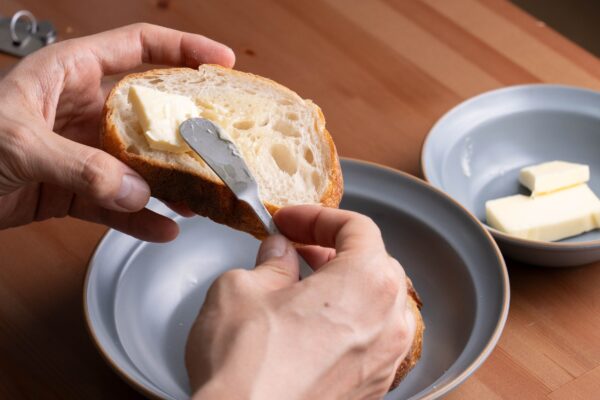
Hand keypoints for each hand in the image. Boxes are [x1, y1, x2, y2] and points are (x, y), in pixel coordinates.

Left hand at [0, 24, 233, 240]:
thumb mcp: (17, 143)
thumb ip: (79, 165)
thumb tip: (135, 190)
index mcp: (69, 73)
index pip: (138, 47)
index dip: (184, 49)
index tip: (222, 63)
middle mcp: (82, 109)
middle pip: (149, 113)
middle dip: (185, 130)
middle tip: (219, 146)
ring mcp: (82, 151)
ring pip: (139, 163)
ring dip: (168, 183)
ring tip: (197, 200)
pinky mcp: (76, 189)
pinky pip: (117, 203)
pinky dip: (140, 218)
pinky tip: (162, 228)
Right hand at [186, 205, 415, 399]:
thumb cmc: (246, 362)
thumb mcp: (242, 288)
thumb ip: (269, 261)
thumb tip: (280, 253)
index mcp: (367, 281)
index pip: (357, 228)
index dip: (317, 217)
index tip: (288, 221)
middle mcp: (390, 319)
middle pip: (372, 263)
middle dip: (330, 250)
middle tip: (293, 248)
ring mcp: (386, 359)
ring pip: (374, 303)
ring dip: (341, 286)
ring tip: (301, 286)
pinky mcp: (373, 389)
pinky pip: (369, 339)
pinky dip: (346, 322)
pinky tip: (310, 327)